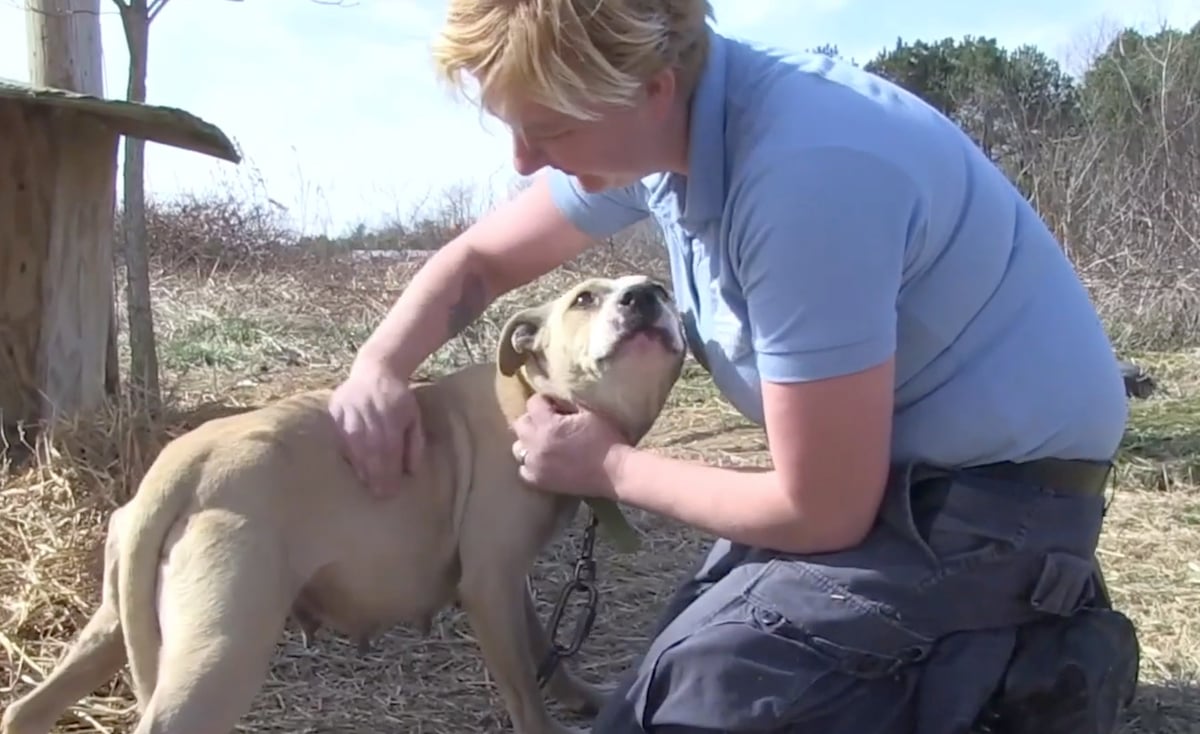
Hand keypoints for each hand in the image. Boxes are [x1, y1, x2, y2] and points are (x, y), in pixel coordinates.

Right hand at [328, 356, 425, 496]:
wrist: (376, 369)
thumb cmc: (398, 399)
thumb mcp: (414, 418)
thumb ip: (414, 444)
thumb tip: (411, 472)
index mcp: (392, 414)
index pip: (389, 448)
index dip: (389, 471)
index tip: (391, 491)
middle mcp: (369, 411)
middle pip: (371, 448)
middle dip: (375, 474)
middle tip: (378, 494)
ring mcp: (350, 409)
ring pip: (354, 444)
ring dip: (360, 466)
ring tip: (366, 484)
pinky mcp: (336, 408)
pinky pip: (340, 435)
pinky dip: (347, 452)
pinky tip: (353, 466)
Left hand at [511, 394, 626, 496]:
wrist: (615, 472)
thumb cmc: (607, 439)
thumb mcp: (590, 412)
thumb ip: (568, 404)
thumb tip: (556, 400)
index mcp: (549, 425)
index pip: (533, 403)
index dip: (545, 401)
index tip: (555, 405)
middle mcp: (537, 445)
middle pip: (520, 424)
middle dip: (533, 419)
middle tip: (549, 422)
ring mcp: (536, 465)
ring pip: (518, 448)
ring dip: (528, 442)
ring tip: (544, 443)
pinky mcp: (541, 482)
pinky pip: (524, 471)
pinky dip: (530, 465)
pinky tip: (544, 461)